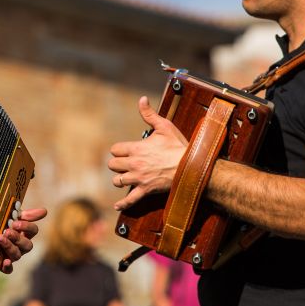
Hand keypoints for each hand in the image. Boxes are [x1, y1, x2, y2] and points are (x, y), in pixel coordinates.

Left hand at [0, 207, 46, 273]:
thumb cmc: (4, 225)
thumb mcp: (13, 217)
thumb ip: (27, 215)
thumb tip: (44, 211)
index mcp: (25, 234)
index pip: (33, 230)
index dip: (26, 227)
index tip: (15, 223)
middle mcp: (21, 246)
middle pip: (27, 245)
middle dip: (17, 238)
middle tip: (7, 231)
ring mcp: (13, 256)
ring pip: (17, 255)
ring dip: (9, 247)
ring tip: (0, 238)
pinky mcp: (3, 265)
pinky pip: (8, 270)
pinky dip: (8, 267)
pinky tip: (5, 262)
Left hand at [108, 96, 187, 210]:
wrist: (191, 167)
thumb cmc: (178, 146)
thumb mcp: (164, 126)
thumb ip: (149, 114)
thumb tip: (141, 99)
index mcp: (136, 148)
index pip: (115, 150)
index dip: (119, 150)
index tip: (125, 151)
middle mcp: (134, 164)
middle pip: (113, 165)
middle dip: (118, 164)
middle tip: (125, 163)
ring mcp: (139, 178)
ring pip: (118, 181)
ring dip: (120, 179)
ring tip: (126, 177)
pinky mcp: (146, 190)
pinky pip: (130, 200)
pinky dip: (123, 204)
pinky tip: (117, 206)